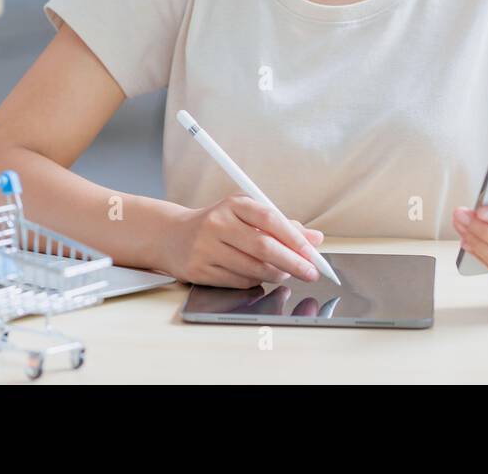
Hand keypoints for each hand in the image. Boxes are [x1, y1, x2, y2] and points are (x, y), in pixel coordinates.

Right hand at [159, 195, 325, 287]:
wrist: (172, 236)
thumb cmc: (218, 224)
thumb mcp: (247, 215)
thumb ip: (282, 225)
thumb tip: (315, 239)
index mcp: (234, 204)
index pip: (270, 219)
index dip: (295, 238)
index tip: (313, 253)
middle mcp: (217, 223)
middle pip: (263, 247)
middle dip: (292, 263)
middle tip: (310, 272)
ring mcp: (206, 248)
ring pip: (252, 268)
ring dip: (276, 274)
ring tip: (285, 273)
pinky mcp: (199, 270)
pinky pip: (238, 281)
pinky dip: (255, 282)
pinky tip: (259, 276)